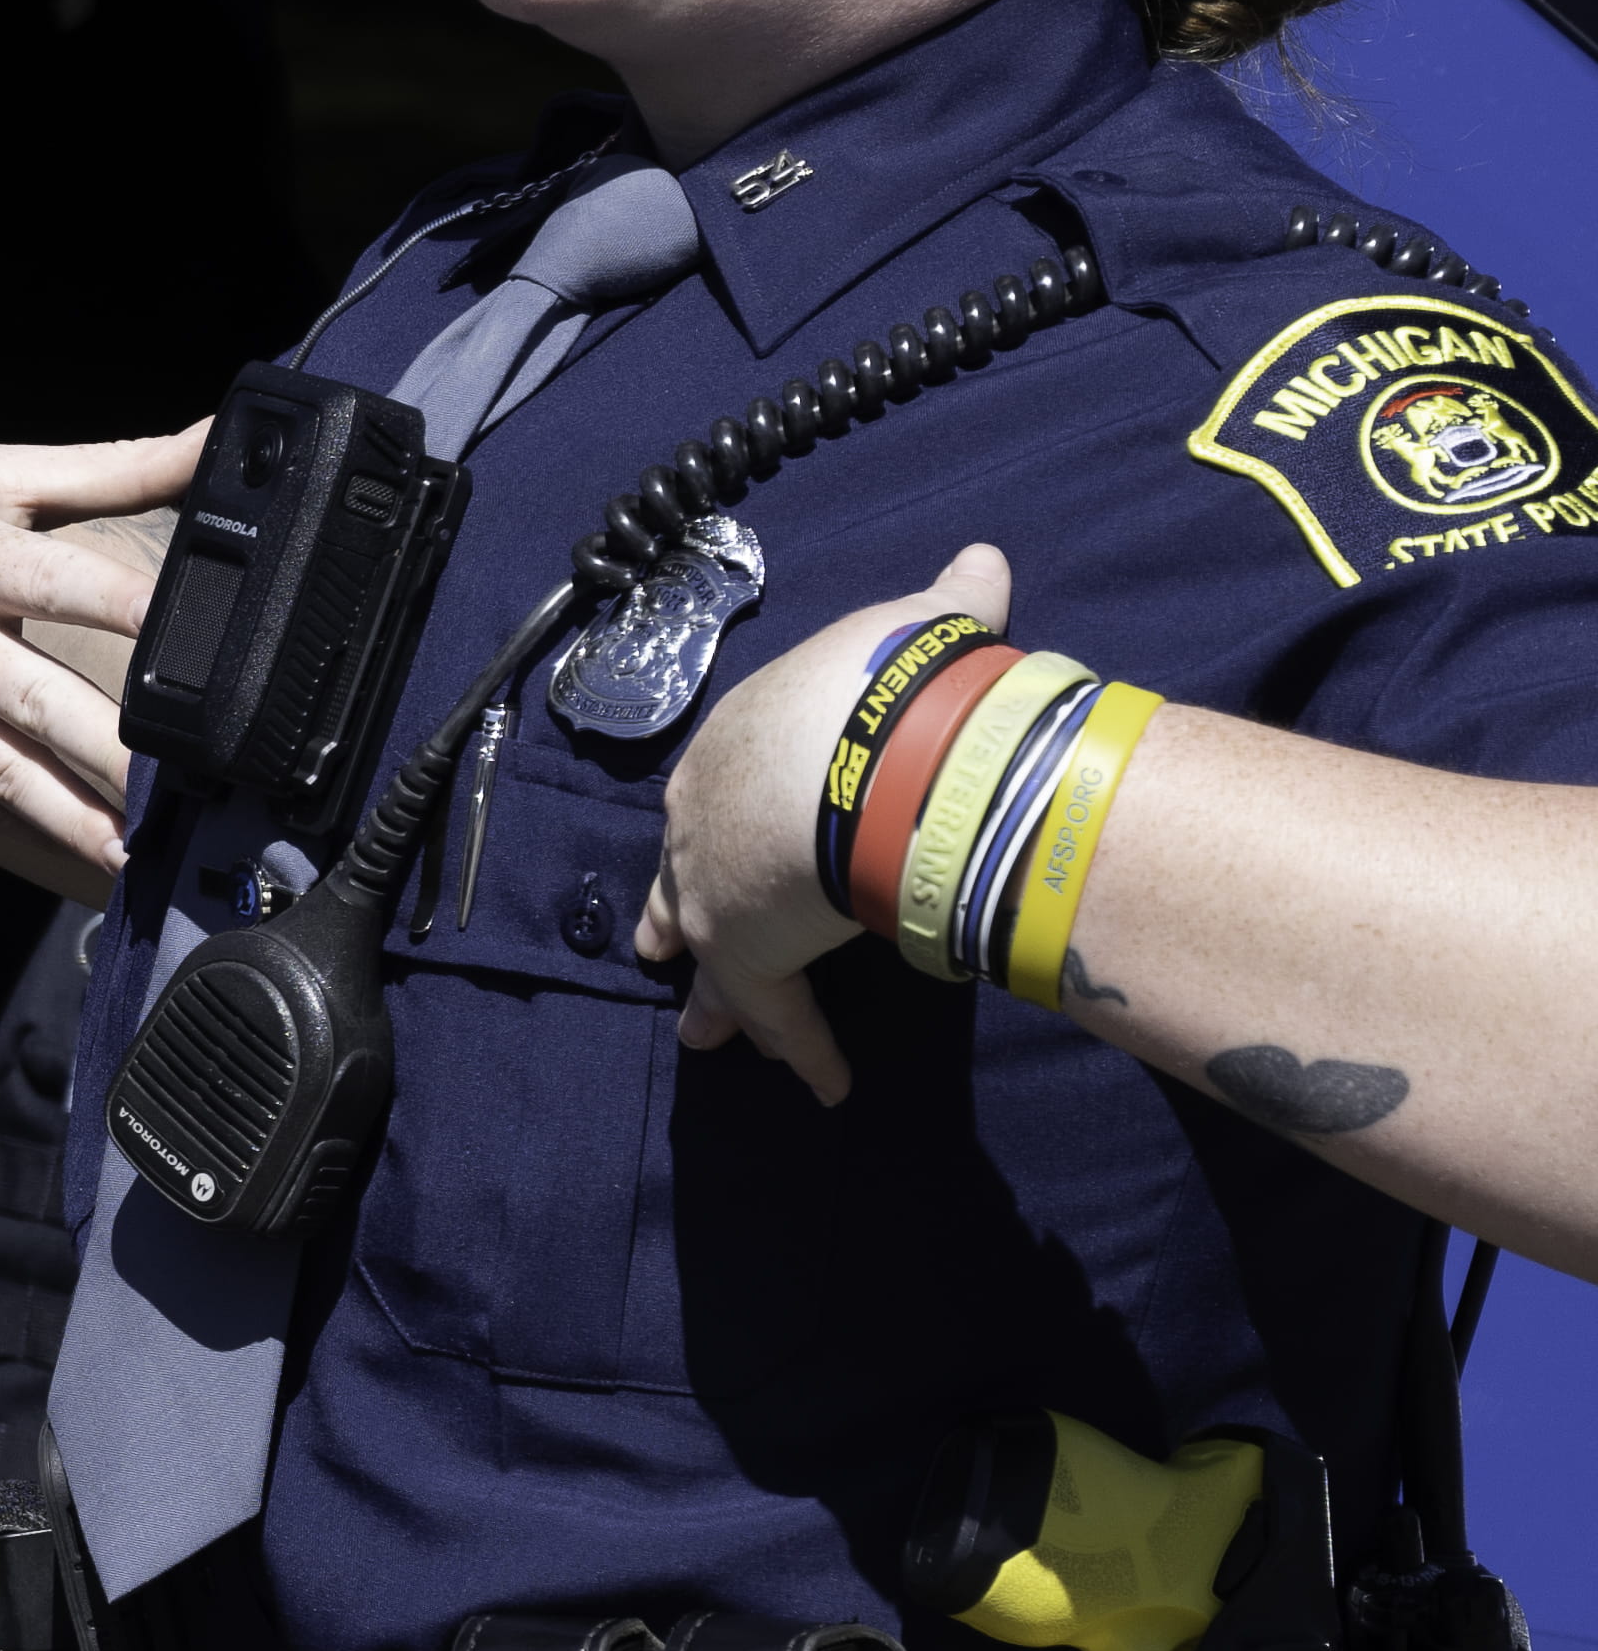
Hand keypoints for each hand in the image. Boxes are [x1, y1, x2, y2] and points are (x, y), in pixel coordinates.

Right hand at [0, 427, 202, 901]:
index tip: (209, 648)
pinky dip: (17, 828)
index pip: (66, 583)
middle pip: (38, 702)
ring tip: (139, 856)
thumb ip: (111, 466)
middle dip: (115, 755)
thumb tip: (221, 435)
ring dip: (73, 819)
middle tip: (189, 795)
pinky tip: (71, 853)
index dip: (136, 612)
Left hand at [635, 536, 1002, 1104]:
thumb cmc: (883, 682)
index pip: (719, 792)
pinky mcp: (747, 953)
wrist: (860, 747)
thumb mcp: (913, 629)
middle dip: (681, 915)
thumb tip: (983, 565)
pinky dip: (804, 1049)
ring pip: (708, 954)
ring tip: (712, 1036)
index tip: (716, 846)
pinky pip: (777, 1012)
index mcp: (735, 746)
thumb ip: (947, 605)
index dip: (720, 821)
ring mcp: (712, 890)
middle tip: (666, 948)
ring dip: (720, 999)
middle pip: (685, 876)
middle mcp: (701, 820)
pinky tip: (824, 1085)